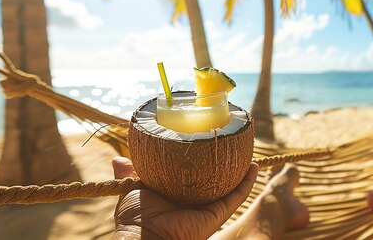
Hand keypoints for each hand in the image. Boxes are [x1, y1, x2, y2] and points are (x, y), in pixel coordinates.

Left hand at [111, 157, 258, 239]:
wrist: (144, 237)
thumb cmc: (135, 217)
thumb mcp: (133, 188)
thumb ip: (130, 173)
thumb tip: (118, 160)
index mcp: (178, 195)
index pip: (195, 176)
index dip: (202, 161)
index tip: (207, 144)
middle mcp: (196, 201)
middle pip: (217, 180)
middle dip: (226, 164)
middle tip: (230, 143)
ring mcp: (209, 207)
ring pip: (231, 185)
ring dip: (241, 169)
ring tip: (247, 149)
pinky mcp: (218, 213)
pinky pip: (237, 195)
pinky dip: (248, 181)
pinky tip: (254, 166)